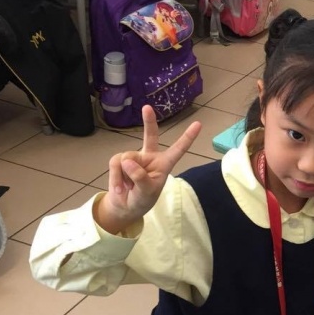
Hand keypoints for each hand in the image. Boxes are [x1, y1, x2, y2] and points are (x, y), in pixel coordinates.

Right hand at [95, 105, 200, 233]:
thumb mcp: (147, 192)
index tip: (198, 124)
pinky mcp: (120, 160)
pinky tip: (120, 187)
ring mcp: (135, 157)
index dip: (187, 137)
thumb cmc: (142, 200)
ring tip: (128, 188)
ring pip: (126, 157)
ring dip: (123, 176)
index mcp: (165, 164)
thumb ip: (140, 177)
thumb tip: (128, 161)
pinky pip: (116, 163)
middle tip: (147, 108)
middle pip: (150, 135)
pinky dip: (115, 177)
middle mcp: (150, 157)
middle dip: (148, 121)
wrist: (125, 206)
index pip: (178, 149)